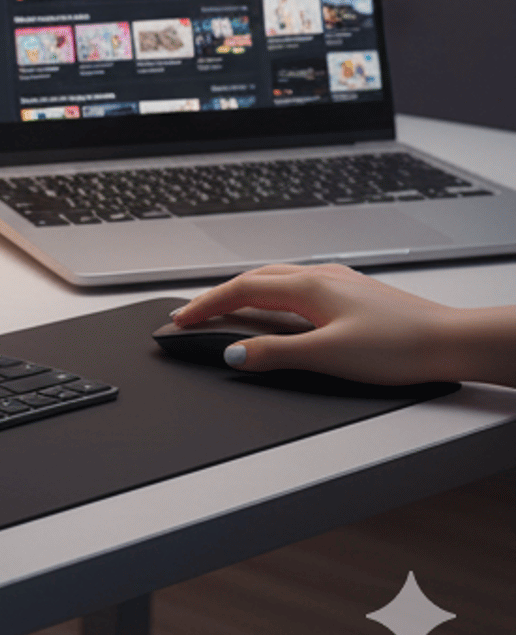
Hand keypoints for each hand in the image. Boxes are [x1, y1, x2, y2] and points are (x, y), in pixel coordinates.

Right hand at [170, 262, 476, 385]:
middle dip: (220, 296)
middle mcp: (320, 277)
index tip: (183, 318)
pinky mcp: (354, 296)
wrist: (451, 341)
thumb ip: (276, 354)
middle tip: (196, 314)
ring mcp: (339, 284)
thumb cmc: (400, 346)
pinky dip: (275, 298)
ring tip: (230, 311)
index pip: (241, 290)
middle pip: (255, 280)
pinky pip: (299, 289)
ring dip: (247, 293)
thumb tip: (235, 352)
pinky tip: (284, 313)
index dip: (207, 305)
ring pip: (278, 281)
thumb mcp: (328, 356)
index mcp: (307, 287)